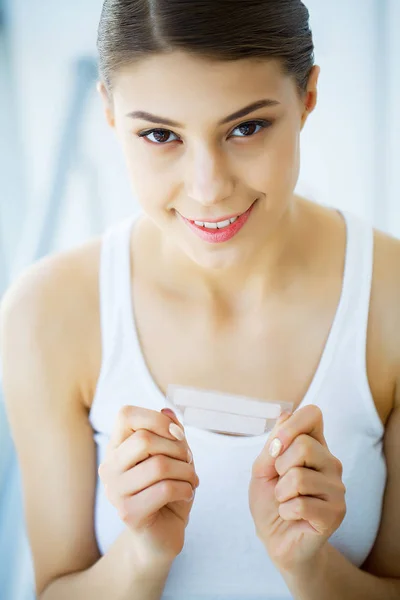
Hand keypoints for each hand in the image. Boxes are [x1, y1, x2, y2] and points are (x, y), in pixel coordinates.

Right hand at [98, 405, 198, 567]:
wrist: (162, 535)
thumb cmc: (167, 490)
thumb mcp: (174, 456)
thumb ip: (171, 432)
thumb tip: (167, 410)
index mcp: (117, 446)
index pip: (126, 415)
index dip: (157, 419)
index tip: (177, 434)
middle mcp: (109, 466)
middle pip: (144, 439)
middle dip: (177, 448)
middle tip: (188, 461)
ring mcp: (115, 491)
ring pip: (158, 465)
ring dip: (186, 471)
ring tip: (192, 479)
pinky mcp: (127, 513)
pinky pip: (164, 489)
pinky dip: (185, 489)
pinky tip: (186, 494)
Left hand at [249, 405, 345, 572]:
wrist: (275, 539)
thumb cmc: (269, 501)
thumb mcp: (262, 468)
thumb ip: (273, 444)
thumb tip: (285, 415)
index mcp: (315, 445)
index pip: (312, 414)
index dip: (291, 426)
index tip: (275, 447)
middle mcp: (331, 463)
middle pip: (304, 445)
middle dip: (279, 466)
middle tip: (281, 483)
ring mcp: (337, 488)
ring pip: (299, 477)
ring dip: (281, 493)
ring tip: (286, 501)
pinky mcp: (336, 513)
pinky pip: (300, 504)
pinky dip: (286, 511)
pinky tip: (292, 516)